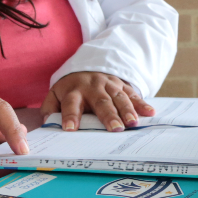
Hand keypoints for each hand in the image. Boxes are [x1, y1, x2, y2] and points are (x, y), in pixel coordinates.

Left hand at [39, 72, 154, 130]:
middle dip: (108, 115)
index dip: (70, 116)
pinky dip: (142, 103)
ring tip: (132, 124)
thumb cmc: (71, 89)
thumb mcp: (56, 94)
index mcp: (74, 91)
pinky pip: (133, 94)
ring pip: (119, 97)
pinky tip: (150, 113)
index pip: (71, 104)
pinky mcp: (122, 85)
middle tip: (115, 129)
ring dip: (127, 110)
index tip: (70, 130)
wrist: (87, 68)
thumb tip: (47, 122)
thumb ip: (50, 108)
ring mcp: (109, 84)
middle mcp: (92, 86)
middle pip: (101, 101)